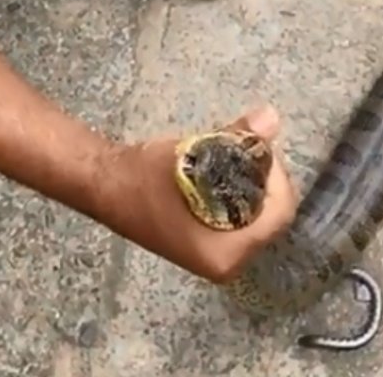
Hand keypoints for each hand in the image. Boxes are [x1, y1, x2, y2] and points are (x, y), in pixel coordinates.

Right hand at [104, 105, 297, 282]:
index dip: (277, 176)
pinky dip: (236, 191)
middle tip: (248, 146)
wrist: (103, 184)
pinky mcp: (204, 244)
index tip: (259, 148)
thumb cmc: (145, 176)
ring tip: (233, 154)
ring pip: (254, 214)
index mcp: (227, 256)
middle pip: (270, 216)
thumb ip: (236, 138)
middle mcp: (225, 265)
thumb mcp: (195, 154)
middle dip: (263, 178)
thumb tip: (271, 117)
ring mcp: (215, 257)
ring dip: (250, 182)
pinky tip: (222, 168)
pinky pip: (238, 217)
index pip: (279, 215)